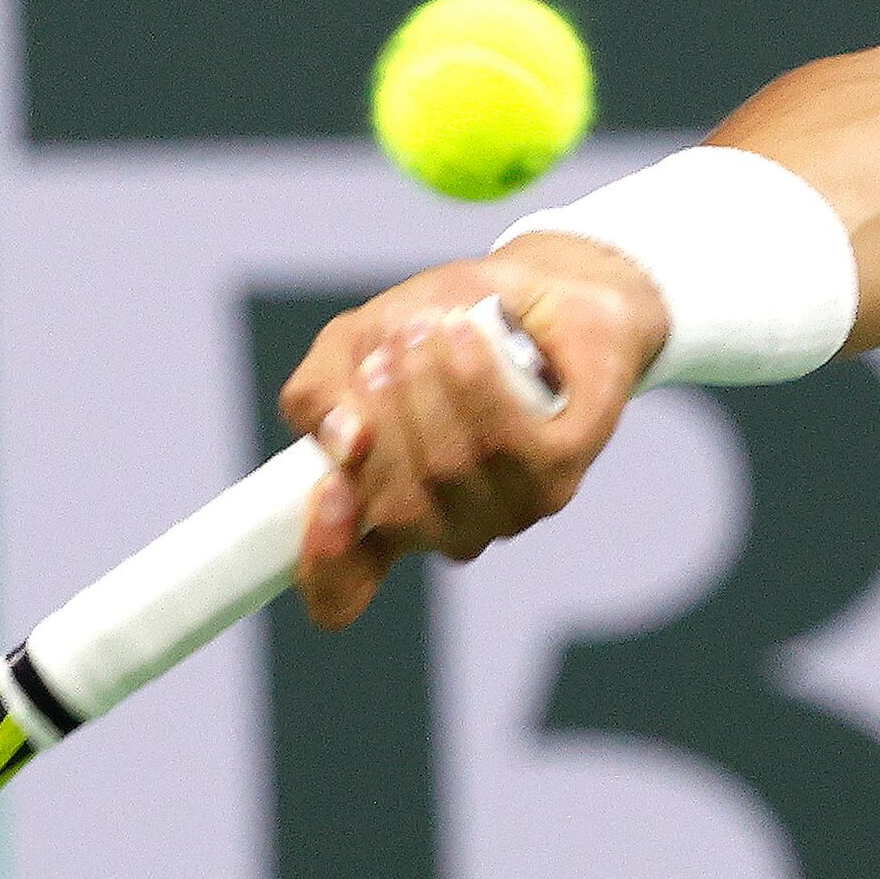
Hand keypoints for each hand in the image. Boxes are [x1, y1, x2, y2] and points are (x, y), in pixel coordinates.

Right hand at [274, 232, 667, 625]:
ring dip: (429, 389)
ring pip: (451, 469)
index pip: (344, 589)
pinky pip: (509, 443)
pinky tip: (464, 337)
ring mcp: (507, 509)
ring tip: (423, 327)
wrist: (539, 289)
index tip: (327, 489)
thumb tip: (337, 438)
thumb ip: (319, 393)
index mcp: (385, 514)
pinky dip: (477, 383)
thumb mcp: (352, 346)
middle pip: (397, 507)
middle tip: (382, 352)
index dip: (326, 558)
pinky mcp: (560, 475)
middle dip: (383, 418)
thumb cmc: (438, 327)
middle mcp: (446, 527)